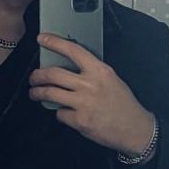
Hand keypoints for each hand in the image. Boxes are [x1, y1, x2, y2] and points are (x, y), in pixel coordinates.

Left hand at [28, 32, 155, 155]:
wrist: (135, 129)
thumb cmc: (124, 105)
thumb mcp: (111, 80)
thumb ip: (91, 72)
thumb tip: (67, 66)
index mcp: (100, 71)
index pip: (73, 50)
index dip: (55, 42)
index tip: (43, 39)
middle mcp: (90, 85)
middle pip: (53, 74)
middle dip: (37, 75)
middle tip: (34, 77)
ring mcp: (84, 103)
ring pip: (50, 94)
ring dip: (38, 93)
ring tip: (35, 94)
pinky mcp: (80, 121)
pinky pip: (59, 114)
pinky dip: (58, 113)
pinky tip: (63, 112)